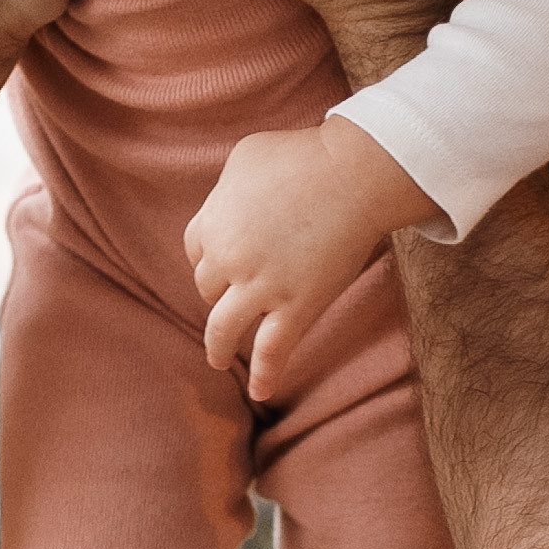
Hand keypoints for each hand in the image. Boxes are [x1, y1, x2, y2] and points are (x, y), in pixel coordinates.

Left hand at [185, 118, 436, 399]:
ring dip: (217, 347)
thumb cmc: (304, 156)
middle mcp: (228, 259)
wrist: (354, 175)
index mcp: (212, 222)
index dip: (208, 257)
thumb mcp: (245, 158)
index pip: (194, 250)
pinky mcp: (295, 309)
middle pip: (208, 288)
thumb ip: (226, 190)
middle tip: (237, 295)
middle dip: (220, 291)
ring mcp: (260, 288)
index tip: (222, 263)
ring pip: (223, 329)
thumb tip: (226, 207)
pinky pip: (272, 351)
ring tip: (217, 359)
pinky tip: (260, 392)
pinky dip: (264, 375)